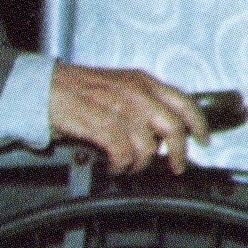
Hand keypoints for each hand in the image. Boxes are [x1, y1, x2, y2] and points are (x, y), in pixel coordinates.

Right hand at [46, 64, 211, 176]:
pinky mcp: (103, 124)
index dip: (199, 124)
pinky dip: (121, 166)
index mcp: (142, 81)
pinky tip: (113, 166)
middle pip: (174, 128)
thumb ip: (143, 102)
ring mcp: (120, 108)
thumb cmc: (76, 89)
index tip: (203, 139)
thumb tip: (162, 132)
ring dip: (139, 164)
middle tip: (175, 167)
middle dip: (177, 153)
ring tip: (128, 166)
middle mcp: (136, 92)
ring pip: (148, 147)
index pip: (184, 101)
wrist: (44, 87)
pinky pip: (124, 155)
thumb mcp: (118, 85)